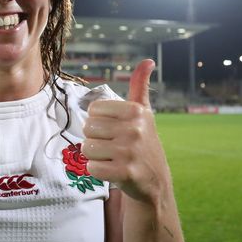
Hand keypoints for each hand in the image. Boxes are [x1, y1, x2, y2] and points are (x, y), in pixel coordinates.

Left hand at [82, 59, 169, 203]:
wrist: (154, 180)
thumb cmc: (142, 141)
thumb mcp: (143, 112)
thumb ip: (140, 86)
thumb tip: (148, 61)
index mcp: (136, 111)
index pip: (94, 109)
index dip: (99, 121)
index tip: (114, 129)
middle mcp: (134, 129)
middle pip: (88, 128)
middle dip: (95, 139)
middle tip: (112, 146)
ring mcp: (130, 151)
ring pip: (87, 148)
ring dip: (95, 156)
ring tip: (113, 158)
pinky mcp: (125, 172)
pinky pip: (92, 168)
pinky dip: (98, 171)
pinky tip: (112, 170)